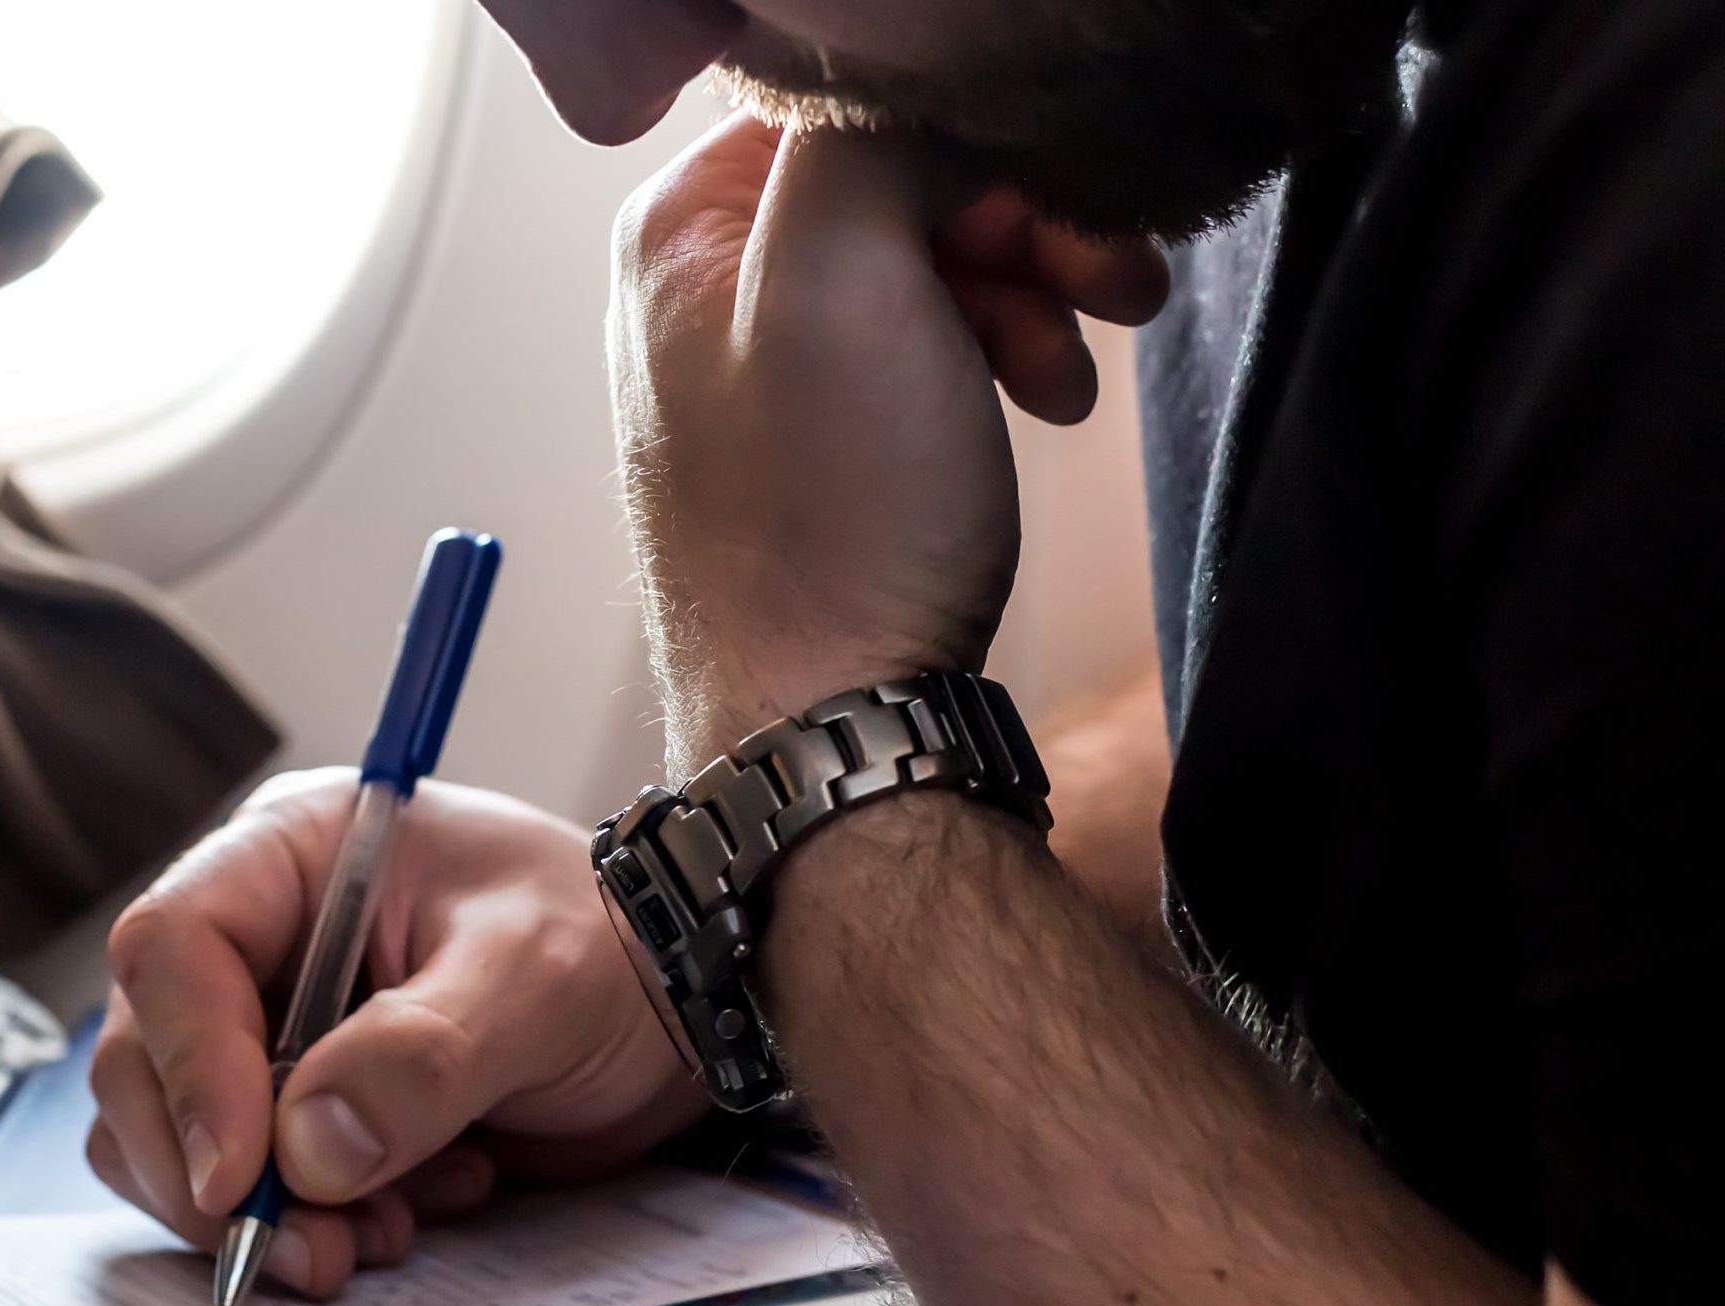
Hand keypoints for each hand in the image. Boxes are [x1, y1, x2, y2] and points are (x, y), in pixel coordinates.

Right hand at [87, 770, 707, 1296]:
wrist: (678, 1011)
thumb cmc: (612, 950)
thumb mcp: (536, 978)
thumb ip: (425, 1055)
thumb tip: (306, 1148)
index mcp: (291, 857)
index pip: (173, 949)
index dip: (188, 1066)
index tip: (242, 1175)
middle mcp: (258, 942)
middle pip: (147, 1059)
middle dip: (216, 1174)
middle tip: (309, 1250)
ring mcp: (271, 1034)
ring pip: (179, 1142)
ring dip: (265, 1214)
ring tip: (388, 1228)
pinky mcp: (301, 1117)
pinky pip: (249, 1190)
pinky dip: (311, 1226)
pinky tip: (415, 1211)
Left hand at [609, 117, 1168, 769]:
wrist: (834, 720)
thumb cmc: (829, 516)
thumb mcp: (839, 272)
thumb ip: (869, 136)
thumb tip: (923, 105)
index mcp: (683, 228)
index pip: (846, 102)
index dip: (971, 142)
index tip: (1053, 203)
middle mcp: (708, 288)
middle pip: (900, 179)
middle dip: (1021, 224)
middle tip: (1106, 282)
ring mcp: (768, 368)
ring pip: (933, 262)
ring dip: (1032, 292)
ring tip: (1077, 367)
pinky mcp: (829, 439)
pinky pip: (931, 345)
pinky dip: (1002, 357)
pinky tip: (1044, 400)